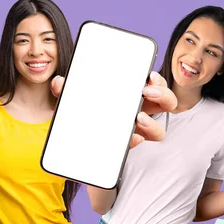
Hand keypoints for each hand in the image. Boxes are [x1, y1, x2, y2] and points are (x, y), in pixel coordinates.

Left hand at [50, 72, 177, 148]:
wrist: (74, 145)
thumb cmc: (83, 114)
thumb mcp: (74, 99)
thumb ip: (66, 90)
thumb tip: (58, 83)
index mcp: (131, 96)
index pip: (154, 85)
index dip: (158, 80)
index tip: (150, 76)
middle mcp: (139, 113)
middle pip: (165, 103)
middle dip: (162, 95)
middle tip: (146, 92)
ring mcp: (135, 132)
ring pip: (157, 130)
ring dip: (152, 124)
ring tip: (138, 119)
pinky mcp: (125, 147)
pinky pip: (136, 145)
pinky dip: (135, 141)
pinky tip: (131, 138)